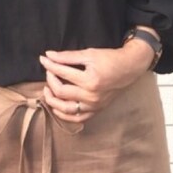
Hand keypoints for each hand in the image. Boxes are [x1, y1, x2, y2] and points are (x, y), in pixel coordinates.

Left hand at [37, 39, 153, 124]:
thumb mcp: (89, 54)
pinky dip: (64, 115)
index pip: (62, 74)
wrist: (129, 68)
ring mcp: (94, 106)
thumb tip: (48, 56)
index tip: (43, 59)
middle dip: (50, 81)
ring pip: (66, 110)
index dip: (50, 65)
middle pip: (61, 92)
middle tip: (49, 72)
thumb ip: (67, 56)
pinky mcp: (96, 111)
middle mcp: (91, 96)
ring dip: (53, 101)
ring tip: (48, 91)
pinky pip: (77, 118)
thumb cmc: (110, 59)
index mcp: (90, 80)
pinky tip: (58, 106)